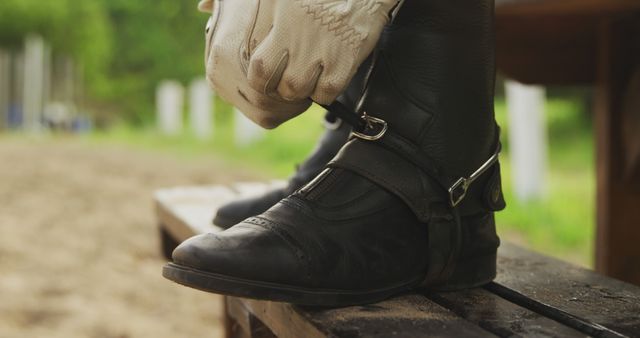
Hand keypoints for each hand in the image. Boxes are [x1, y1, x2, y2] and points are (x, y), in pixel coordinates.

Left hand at [200, 0, 398, 127]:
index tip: (263, 78)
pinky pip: (324, 93)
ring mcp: (320, 50)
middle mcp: (296, 35)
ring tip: (305, 77)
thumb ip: (237, 2)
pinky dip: (323, 92)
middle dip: (275, 88)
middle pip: (270, 82)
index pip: (255, 65)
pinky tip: (325, 77)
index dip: (256, 79)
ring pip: (295, 90)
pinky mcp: (343, 62)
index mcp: (277, 18)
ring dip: (299, 90)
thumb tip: (202, 4)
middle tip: (284, 81)